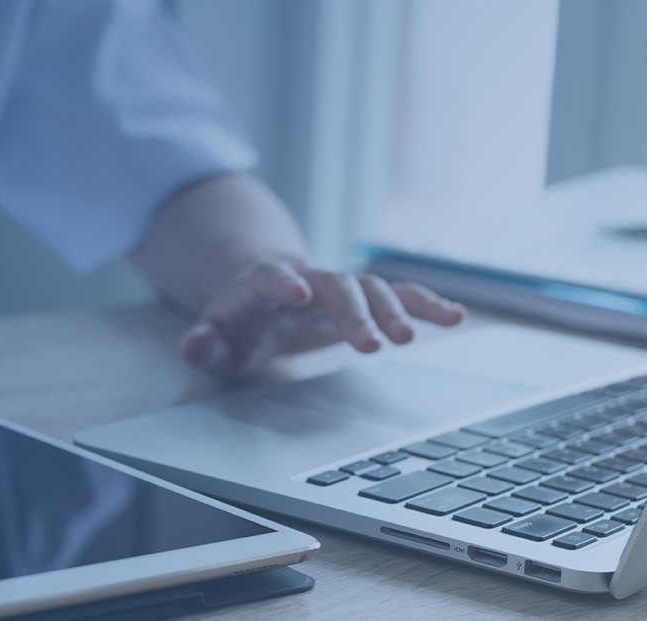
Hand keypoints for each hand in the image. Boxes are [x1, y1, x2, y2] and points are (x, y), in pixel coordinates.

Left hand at [179, 259, 465, 376]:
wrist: (263, 293)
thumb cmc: (239, 323)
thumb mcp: (216, 338)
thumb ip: (204, 345)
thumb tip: (190, 346)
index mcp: (264, 287)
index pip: (272, 279)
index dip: (284, 283)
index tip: (299, 293)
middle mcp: (308, 280)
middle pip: (335, 286)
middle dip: (356, 313)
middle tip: (374, 344)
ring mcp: (340, 287)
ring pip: (372, 288)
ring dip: (395, 310)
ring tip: (415, 337)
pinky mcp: (365, 299)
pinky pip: (400, 296)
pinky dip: (426, 305)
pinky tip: (455, 317)